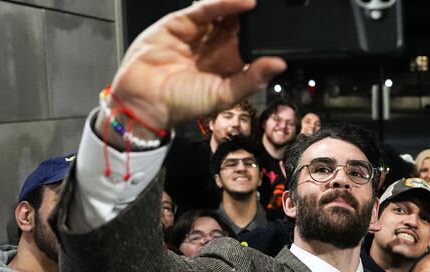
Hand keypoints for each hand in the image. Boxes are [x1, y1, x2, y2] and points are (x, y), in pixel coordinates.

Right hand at [105, 0, 285, 130]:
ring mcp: (199, 34)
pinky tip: (245, 3)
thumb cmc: (183, 104)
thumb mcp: (224, 95)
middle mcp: (214, 48)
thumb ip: (251, 79)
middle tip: (275, 14)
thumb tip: (280, 65)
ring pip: (225, 14)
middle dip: (256, 21)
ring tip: (263, 6)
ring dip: (243, 10)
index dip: (266, 40)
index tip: (284, 32)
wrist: (145, 100)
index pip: (251, 48)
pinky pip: (206, 9)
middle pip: (239, 28)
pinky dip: (225, 3)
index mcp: (227, 67)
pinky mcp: (181, 22)